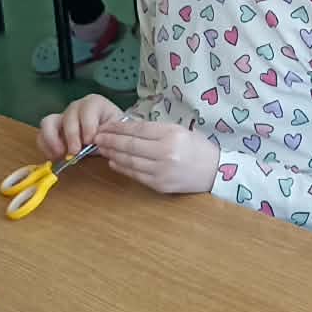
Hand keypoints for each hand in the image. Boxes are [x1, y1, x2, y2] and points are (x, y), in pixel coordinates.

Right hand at [38, 94, 127, 158]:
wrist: (109, 133)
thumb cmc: (113, 130)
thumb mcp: (115, 130)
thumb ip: (108, 133)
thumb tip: (96, 140)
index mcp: (94, 104)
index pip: (87, 110)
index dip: (87, 125)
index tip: (90, 140)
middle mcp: (76, 107)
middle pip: (68, 116)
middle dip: (70, 135)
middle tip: (75, 151)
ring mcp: (62, 117)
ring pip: (48, 122)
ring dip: (52, 139)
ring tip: (60, 154)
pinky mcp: (53, 129)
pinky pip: (42, 135)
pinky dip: (45, 146)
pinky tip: (55, 156)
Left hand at [95, 118, 218, 193]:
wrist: (214, 171)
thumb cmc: (195, 147)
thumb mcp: (178, 130)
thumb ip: (153, 130)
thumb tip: (125, 129)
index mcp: (171, 135)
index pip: (137, 129)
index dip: (117, 127)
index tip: (105, 126)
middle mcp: (166, 153)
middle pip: (129, 145)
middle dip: (110, 140)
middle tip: (97, 136)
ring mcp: (162, 171)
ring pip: (129, 161)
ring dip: (112, 154)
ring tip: (102, 148)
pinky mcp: (159, 185)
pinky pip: (135, 175)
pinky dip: (122, 168)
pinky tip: (114, 161)